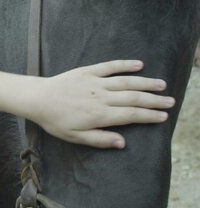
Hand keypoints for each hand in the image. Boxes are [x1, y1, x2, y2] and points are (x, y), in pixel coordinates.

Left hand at [24, 60, 173, 148]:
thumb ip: (99, 139)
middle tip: (170, 102)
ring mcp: (95, 82)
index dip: (149, 116)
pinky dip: (125, 64)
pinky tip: (139, 64)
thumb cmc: (55, 120)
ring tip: (161, 85)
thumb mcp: (75, 137)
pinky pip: (109, 66)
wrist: (37, 99)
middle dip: (154, 100)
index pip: (131, 115)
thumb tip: (122, 143)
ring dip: (145, 83)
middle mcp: (100, 97)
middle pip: (133, 98)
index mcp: (99, 115)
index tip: (163, 116)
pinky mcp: (87, 71)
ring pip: (126, 82)